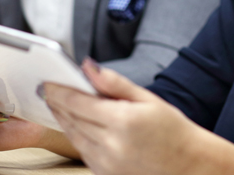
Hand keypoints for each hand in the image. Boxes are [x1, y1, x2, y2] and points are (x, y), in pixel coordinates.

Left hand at [44, 58, 233, 174]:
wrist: (187, 164)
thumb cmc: (172, 129)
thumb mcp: (148, 99)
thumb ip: (116, 84)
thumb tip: (89, 68)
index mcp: (123, 121)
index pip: (79, 103)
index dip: (60, 91)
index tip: (49, 81)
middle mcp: (111, 144)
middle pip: (72, 119)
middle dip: (58, 102)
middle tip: (47, 88)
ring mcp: (105, 162)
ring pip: (73, 135)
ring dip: (62, 118)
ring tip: (57, 103)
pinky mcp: (103, 172)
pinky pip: (81, 149)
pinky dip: (75, 134)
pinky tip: (74, 123)